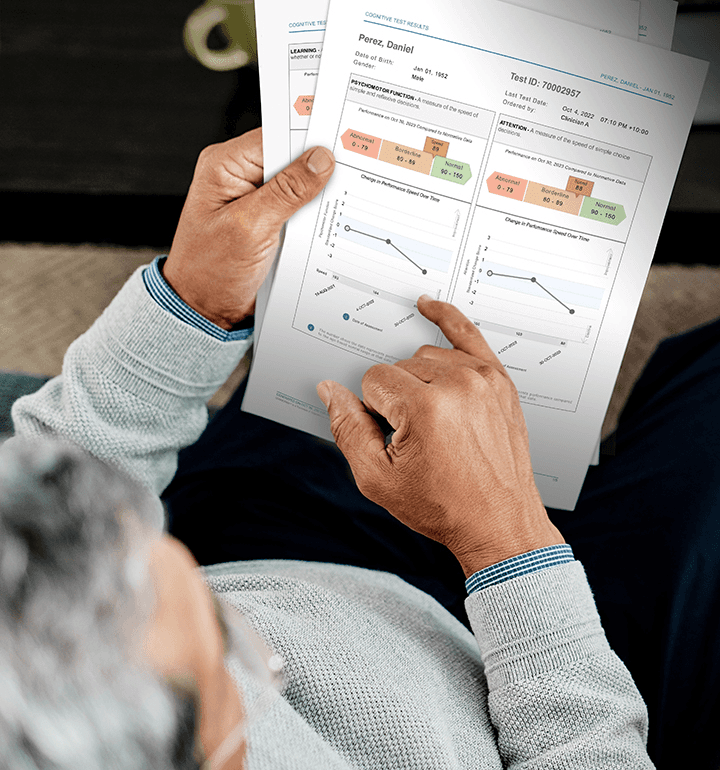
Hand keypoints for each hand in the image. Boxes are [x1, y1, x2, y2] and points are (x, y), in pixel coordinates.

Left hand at [163, 128, 334, 329]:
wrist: (206, 309)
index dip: (308, 137)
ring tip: (339, 201)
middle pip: (290, 157)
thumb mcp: (250, 228)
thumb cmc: (210, 271)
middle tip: (349, 173)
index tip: (341, 142)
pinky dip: (314, 214)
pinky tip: (327, 220)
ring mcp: (257, 199)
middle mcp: (241, 176)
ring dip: (318, 195)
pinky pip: (298, 206)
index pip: (275, 135)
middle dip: (318, 167)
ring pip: (299, 183)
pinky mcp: (269, 219)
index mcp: (225, 165)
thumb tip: (320, 159)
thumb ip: (287, 191)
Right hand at [316, 296, 563, 576]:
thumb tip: (330, 390)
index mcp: (425, 408)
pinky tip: (428, 306)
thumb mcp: (378, 479)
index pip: (373, 381)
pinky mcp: (499, 379)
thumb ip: (348, 429)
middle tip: (416, 438)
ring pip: (425, 356)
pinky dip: (446, 318)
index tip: (394, 437)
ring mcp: (482, 378)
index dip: (375, 412)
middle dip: (396, 399)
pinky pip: (467, 333)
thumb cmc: (443, 505)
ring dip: (420, 380)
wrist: (499, 522)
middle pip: (398, 367)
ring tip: (434, 419)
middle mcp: (457, 385)